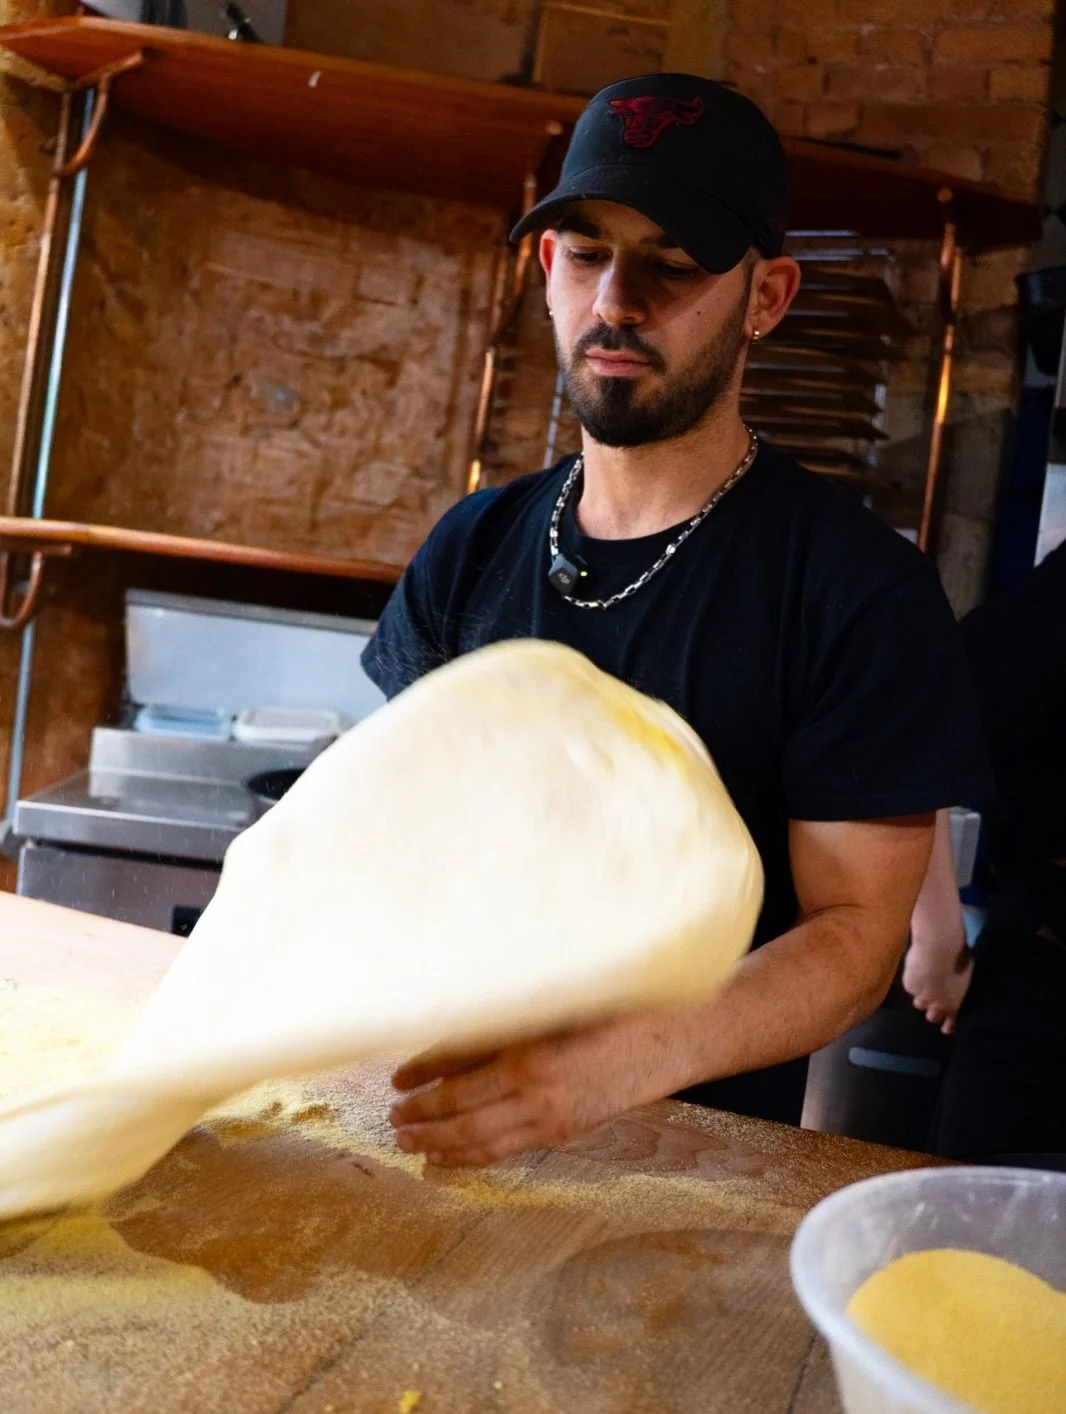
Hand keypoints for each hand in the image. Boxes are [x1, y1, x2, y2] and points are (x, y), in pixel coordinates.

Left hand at [388, 1011, 692, 1167]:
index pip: (457, 1075)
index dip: (422, 1080)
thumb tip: (447, 1049)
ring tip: (412, 1145)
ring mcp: (551, 1117)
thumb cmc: (608, 1008)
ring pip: (482, 1141)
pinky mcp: (564, 1131)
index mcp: (528, 1055)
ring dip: (442, 1145)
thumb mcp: (549, 1008)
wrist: (666, 1038)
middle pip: (462, 1115)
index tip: (396, 1082)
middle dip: (423, 1121)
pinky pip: (508, 1150)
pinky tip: (454, 1156)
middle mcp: (536, 1092)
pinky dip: (475, 1156)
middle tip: (393, 1123)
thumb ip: (501, 1029)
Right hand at [902, 940, 973, 1034]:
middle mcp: (937, 1004)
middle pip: (932, 1017)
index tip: (946, 1028)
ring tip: (923, 986)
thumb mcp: (965, 976)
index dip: (948, 1026)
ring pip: (918, 1004)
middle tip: (933, 1002)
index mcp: (954, 1003)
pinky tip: (916, 971)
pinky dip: (913, 982)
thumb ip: (958, 987)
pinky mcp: (910, 986)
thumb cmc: (960, 959)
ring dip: (921, 998)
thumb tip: (956, 985)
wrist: (939, 948)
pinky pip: (910, 988)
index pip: (950, 1023)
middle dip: (933, 1011)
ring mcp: (921, 996)